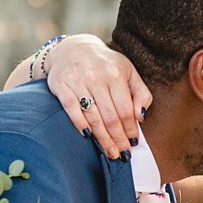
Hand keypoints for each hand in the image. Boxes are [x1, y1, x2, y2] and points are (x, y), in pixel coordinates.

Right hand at [47, 35, 150, 160]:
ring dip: (102, 138)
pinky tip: (88, 136)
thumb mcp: (128, 73)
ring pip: (92, 116)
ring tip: (110, 152)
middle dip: (117, 138)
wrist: (74, 49)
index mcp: (115, 73)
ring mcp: (77, 80)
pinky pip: (72, 109)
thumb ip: (140, 94)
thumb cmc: (106, 65)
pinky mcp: (61, 85)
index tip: (133, 143)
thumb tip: (141, 117)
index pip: (125, 109)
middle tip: (122, 154)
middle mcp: (96, 76)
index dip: (130, 129)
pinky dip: (80, 124)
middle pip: (110, 116)